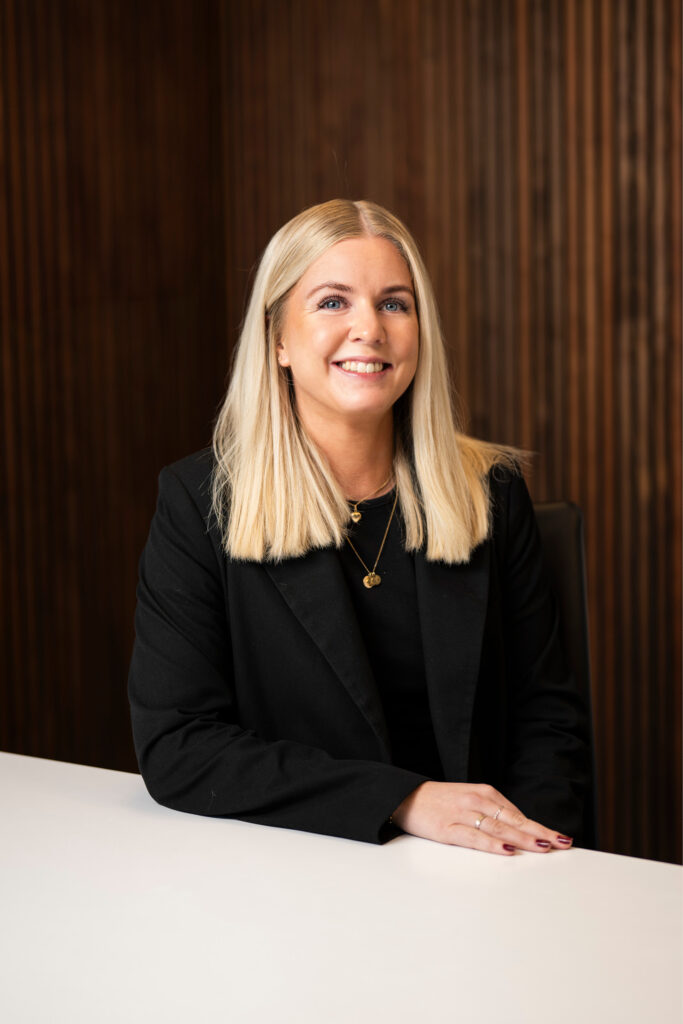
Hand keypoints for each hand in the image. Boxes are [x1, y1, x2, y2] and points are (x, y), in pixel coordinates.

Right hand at [391, 781, 572, 855]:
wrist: (405, 796)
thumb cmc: (440, 801)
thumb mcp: (470, 800)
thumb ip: (493, 813)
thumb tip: (520, 832)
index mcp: (485, 793)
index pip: (519, 814)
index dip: (540, 827)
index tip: (560, 838)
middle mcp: (477, 801)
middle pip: (514, 821)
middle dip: (539, 833)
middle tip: (562, 844)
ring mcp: (462, 814)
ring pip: (499, 829)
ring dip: (522, 839)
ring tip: (543, 847)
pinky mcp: (447, 829)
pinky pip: (474, 838)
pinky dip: (492, 845)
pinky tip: (507, 850)